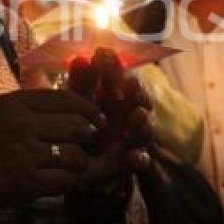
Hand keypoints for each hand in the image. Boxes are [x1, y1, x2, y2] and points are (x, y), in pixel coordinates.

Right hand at [0, 89, 104, 210]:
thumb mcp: (2, 111)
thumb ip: (33, 107)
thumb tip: (73, 108)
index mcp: (18, 102)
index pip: (68, 99)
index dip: (89, 111)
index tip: (97, 122)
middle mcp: (22, 122)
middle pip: (77, 126)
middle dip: (86, 141)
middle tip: (83, 149)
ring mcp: (23, 151)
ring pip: (75, 155)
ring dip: (76, 165)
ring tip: (66, 169)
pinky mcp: (22, 180)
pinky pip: (63, 181)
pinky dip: (65, 184)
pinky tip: (54, 183)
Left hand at [67, 47, 152, 187]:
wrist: (86, 169)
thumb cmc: (83, 129)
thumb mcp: (80, 105)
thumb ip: (81, 84)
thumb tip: (80, 57)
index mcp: (114, 97)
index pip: (117, 77)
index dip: (112, 67)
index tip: (103, 54)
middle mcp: (127, 116)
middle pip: (136, 101)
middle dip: (133, 91)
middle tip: (130, 82)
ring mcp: (133, 140)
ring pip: (143, 130)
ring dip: (142, 123)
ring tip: (139, 115)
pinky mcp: (133, 165)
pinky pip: (140, 163)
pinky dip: (139, 160)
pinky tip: (136, 157)